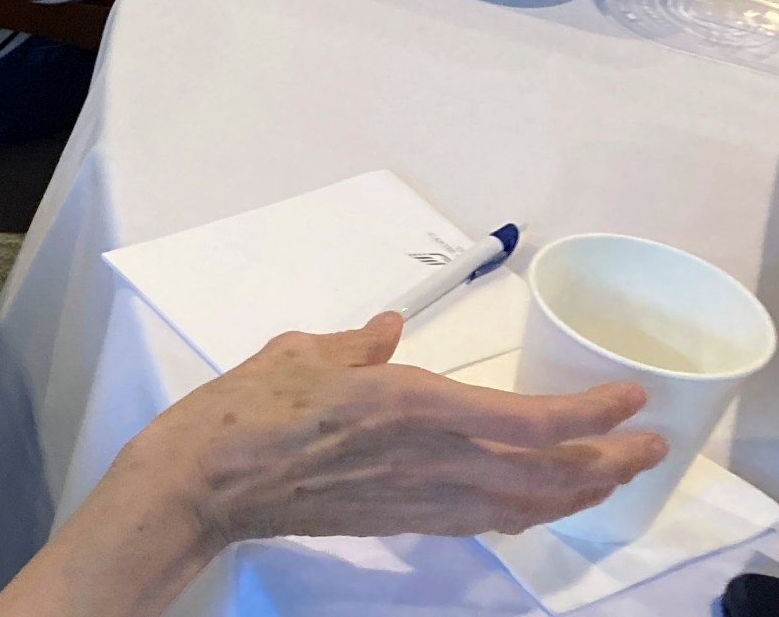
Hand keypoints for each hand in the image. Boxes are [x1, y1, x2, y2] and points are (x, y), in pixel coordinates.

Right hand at [122, 313, 667, 545]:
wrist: (204, 485)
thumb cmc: (239, 411)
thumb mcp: (296, 354)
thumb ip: (353, 346)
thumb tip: (390, 331)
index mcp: (407, 404)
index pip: (525, 421)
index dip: (588, 415)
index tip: (629, 398)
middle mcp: (428, 458)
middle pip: (544, 474)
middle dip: (606, 461)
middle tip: (647, 443)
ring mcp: (418, 498)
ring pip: (525, 505)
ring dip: (578, 492)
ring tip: (612, 473)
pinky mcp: (401, 521)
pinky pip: (486, 520)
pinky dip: (529, 511)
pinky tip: (541, 502)